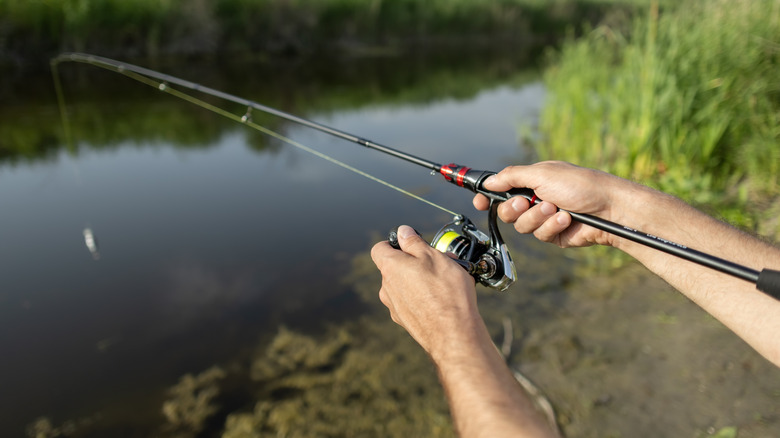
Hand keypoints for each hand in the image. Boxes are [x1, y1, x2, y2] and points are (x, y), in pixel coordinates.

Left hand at [370, 225, 479, 359]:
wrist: (453, 334)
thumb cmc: (445, 293)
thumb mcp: (432, 256)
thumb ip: (413, 242)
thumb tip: (402, 232)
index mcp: (390, 268)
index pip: (379, 248)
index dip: (394, 242)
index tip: (411, 243)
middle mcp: (386, 288)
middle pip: (396, 267)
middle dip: (416, 262)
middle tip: (440, 262)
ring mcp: (394, 306)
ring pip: (405, 285)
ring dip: (421, 280)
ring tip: (446, 282)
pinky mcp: (405, 320)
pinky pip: (412, 302)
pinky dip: (423, 297)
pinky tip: (443, 299)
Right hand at [472, 161, 631, 247]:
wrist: (609, 208)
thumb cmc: (580, 185)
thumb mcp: (543, 174)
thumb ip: (512, 177)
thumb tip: (488, 181)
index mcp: (532, 181)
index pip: (501, 189)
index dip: (487, 196)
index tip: (478, 202)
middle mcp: (536, 199)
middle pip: (506, 211)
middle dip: (514, 208)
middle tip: (525, 202)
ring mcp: (544, 218)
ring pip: (522, 226)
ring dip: (537, 216)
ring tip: (556, 208)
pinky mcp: (553, 235)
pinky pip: (540, 235)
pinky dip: (552, 226)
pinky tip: (566, 219)